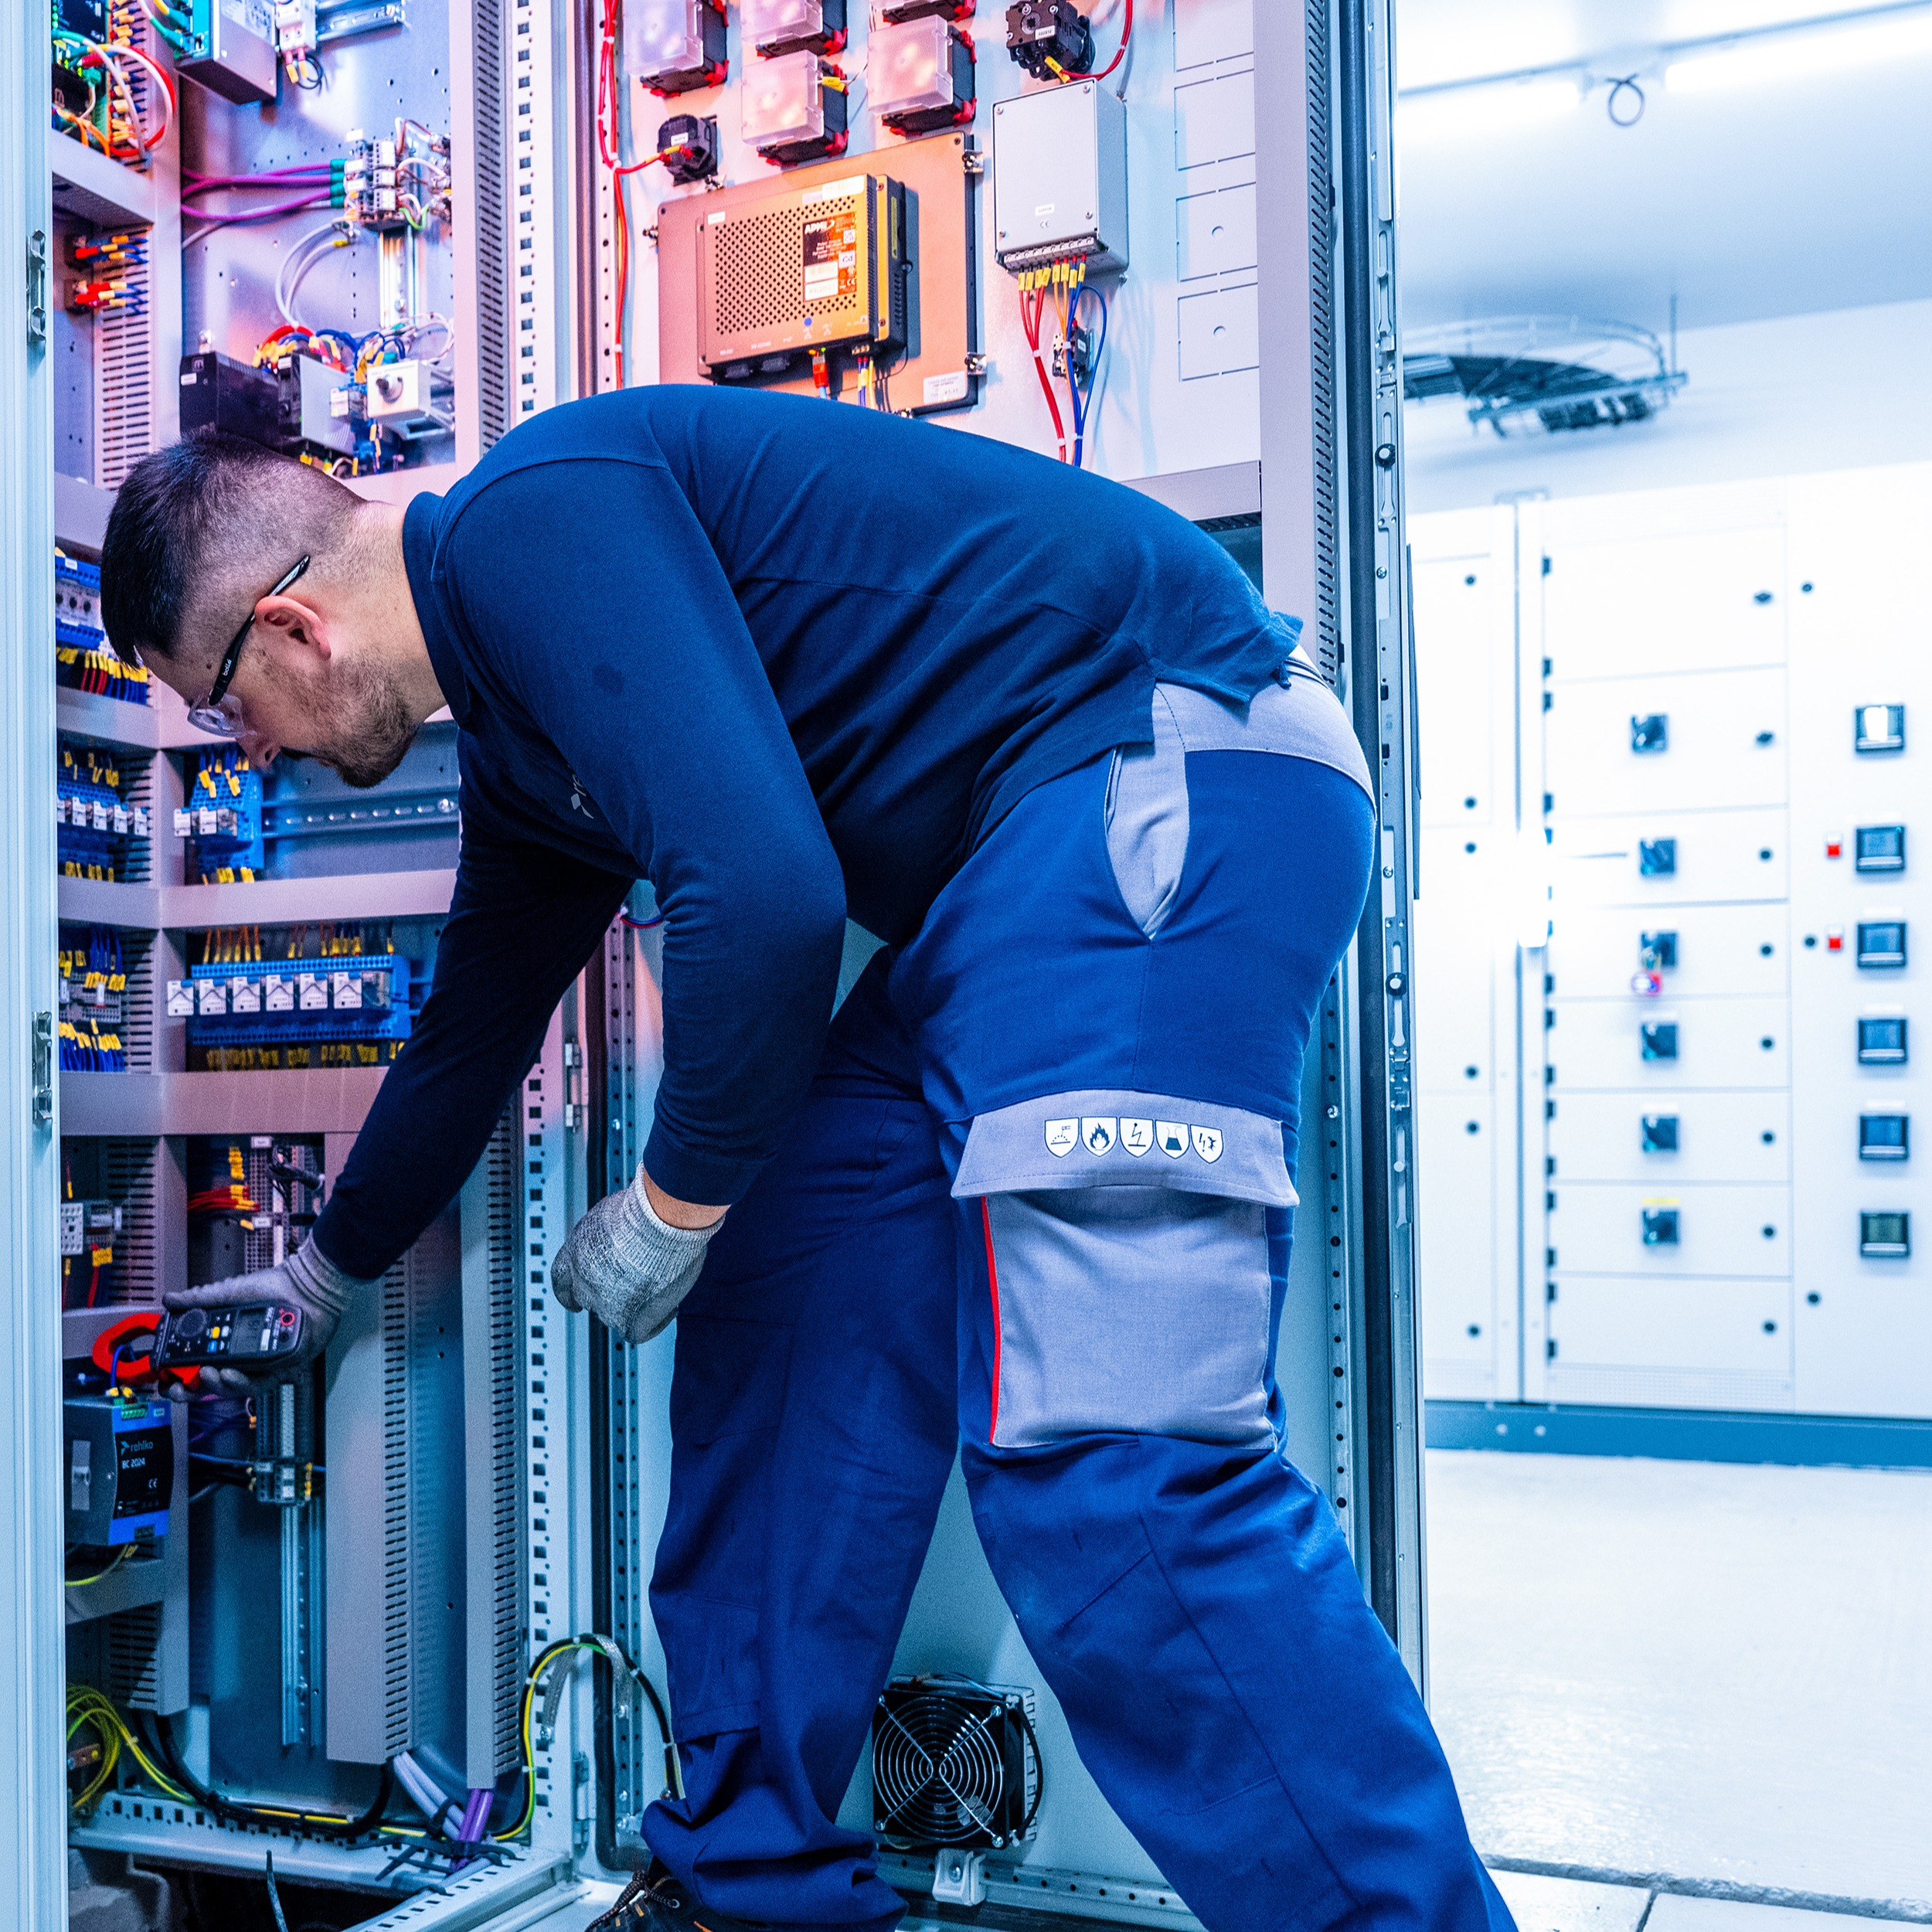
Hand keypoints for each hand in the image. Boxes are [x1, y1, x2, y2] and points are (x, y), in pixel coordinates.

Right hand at [161, 1237, 374, 1395]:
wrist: (307, 1288)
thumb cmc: (273, 1288)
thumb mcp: (228, 1293)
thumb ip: (198, 1300)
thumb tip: (170, 1300)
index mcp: (224, 1341)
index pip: (195, 1364)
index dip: (179, 1376)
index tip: (165, 1378)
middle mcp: (239, 1356)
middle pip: (209, 1384)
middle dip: (190, 1390)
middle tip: (179, 1386)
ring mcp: (258, 1365)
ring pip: (231, 1388)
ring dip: (214, 1385)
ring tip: (206, 1373)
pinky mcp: (278, 1370)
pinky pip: (257, 1385)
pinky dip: (241, 1381)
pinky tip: (231, 1372)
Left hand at [551, 1164, 724, 1343]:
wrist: (658, 1220)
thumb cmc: (640, 1208)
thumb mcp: (609, 1213)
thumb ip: (605, 1234)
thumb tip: (617, 1235)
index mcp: (573, 1255)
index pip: (561, 1280)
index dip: (570, 1290)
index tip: (575, 1299)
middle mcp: (583, 1281)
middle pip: (589, 1298)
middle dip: (607, 1294)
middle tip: (631, 1284)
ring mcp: (605, 1303)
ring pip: (613, 1315)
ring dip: (632, 1304)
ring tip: (656, 1286)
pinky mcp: (630, 1318)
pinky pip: (638, 1331)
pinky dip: (653, 1322)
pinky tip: (666, 1307)